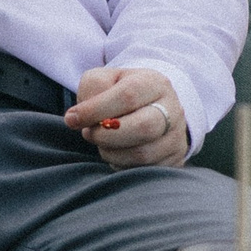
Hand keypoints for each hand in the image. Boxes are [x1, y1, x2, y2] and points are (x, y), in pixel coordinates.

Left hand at [65, 64, 188, 167]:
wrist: (149, 106)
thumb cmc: (119, 92)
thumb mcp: (103, 79)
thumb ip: (90, 90)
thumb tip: (76, 118)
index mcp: (154, 83)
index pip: (127, 96)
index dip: (96, 110)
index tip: (73, 119)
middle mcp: (173, 109)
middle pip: (143, 128)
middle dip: (106, 135)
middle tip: (89, 134)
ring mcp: (177, 137)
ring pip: (143, 154)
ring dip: (112, 153)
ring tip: (101, 143)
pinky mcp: (175, 160)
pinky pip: (146, 170)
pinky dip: (123, 165)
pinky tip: (115, 153)